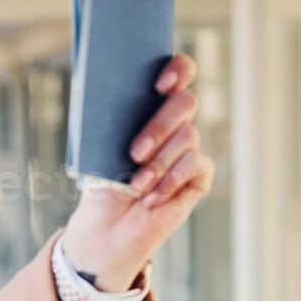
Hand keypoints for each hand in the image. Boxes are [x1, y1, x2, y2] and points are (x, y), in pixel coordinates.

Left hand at [61, 53, 215, 288]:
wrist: (105, 229)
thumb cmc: (101, 184)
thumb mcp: (101, 148)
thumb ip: (115, 120)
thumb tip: (116, 98)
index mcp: (151, 106)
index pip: (179, 73)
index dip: (177, 70)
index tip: (159, 84)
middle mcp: (175, 123)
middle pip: (185, 102)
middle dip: (160, 126)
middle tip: (135, 152)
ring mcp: (189, 149)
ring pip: (188, 138)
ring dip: (158, 164)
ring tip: (135, 186)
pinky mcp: (198, 177)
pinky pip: (195, 166)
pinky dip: (170, 182)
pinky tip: (150, 198)